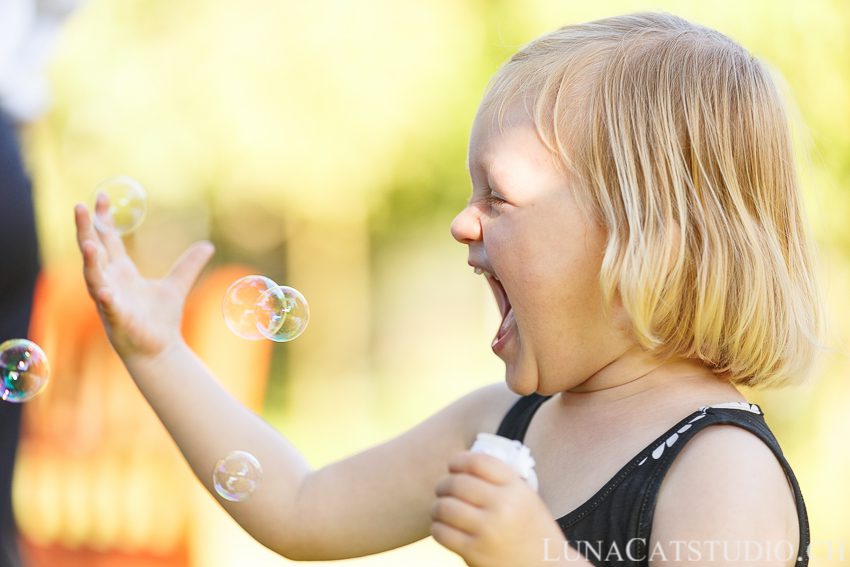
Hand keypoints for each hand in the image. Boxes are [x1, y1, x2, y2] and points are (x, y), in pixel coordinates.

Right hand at [74, 194, 213, 360]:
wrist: (160, 350)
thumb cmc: (162, 319)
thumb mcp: (177, 285)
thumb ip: (189, 264)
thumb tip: (208, 245)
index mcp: (121, 272)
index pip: (108, 240)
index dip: (103, 219)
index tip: (100, 196)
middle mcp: (110, 283)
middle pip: (93, 252)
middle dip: (85, 230)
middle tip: (79, 207)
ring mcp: (110, 301)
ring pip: (94, 277)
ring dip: (90, 261)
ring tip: (89, 243)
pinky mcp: (117, 320)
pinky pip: (109, 307)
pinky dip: (106, 298)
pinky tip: (106, 290)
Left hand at [431, 451, 567, 566]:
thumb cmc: (532, 531)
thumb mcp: (525, 497)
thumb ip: (499, 480)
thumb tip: (462, 464)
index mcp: (516, 488)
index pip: (477, 461)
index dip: (459, 461)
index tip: (453, 466)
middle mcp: (503, 506)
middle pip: (456, 483)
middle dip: (443, 485)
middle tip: (442, 490)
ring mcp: (488, 530)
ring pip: (444, 506)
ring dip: (438, 507)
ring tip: (441, 510)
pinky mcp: (474, 552)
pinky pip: (441, 532)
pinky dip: (437, 527)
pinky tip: (444, 528)